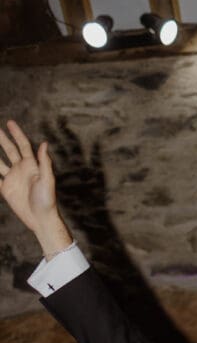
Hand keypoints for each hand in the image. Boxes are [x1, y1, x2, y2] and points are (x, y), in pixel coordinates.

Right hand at [0, 120, 71, 253]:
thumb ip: (44, 162)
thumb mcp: (47, 179)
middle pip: (9, 150)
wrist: (40, 219)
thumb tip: (44, 143)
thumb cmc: (47, 200)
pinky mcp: (6, 189)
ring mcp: (12, 178)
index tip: (9, 122)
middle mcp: (21, 169)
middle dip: (2, 138)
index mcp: (31, 165)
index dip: (17, 134)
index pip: (23, 145)